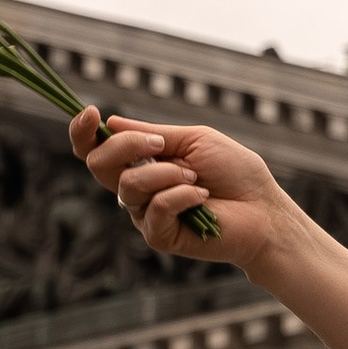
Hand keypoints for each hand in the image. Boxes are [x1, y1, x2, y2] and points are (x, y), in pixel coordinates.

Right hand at [70, 110, 289, 271]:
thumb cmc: (235, 172)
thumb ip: (152, 132)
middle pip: (99, 165)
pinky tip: (203, 198)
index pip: (97, 150)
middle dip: (127, 146)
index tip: (92, 113)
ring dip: (168, 174)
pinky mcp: (159, 236)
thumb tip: (110, 123)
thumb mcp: (194, 139)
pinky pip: (155, 209)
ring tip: (197, 179)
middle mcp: (137, 188)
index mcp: (142, 162)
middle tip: (160, 144)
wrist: (263, 209)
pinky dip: (181, 196)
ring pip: (129, 186)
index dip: (83, 133)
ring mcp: (145, 214)